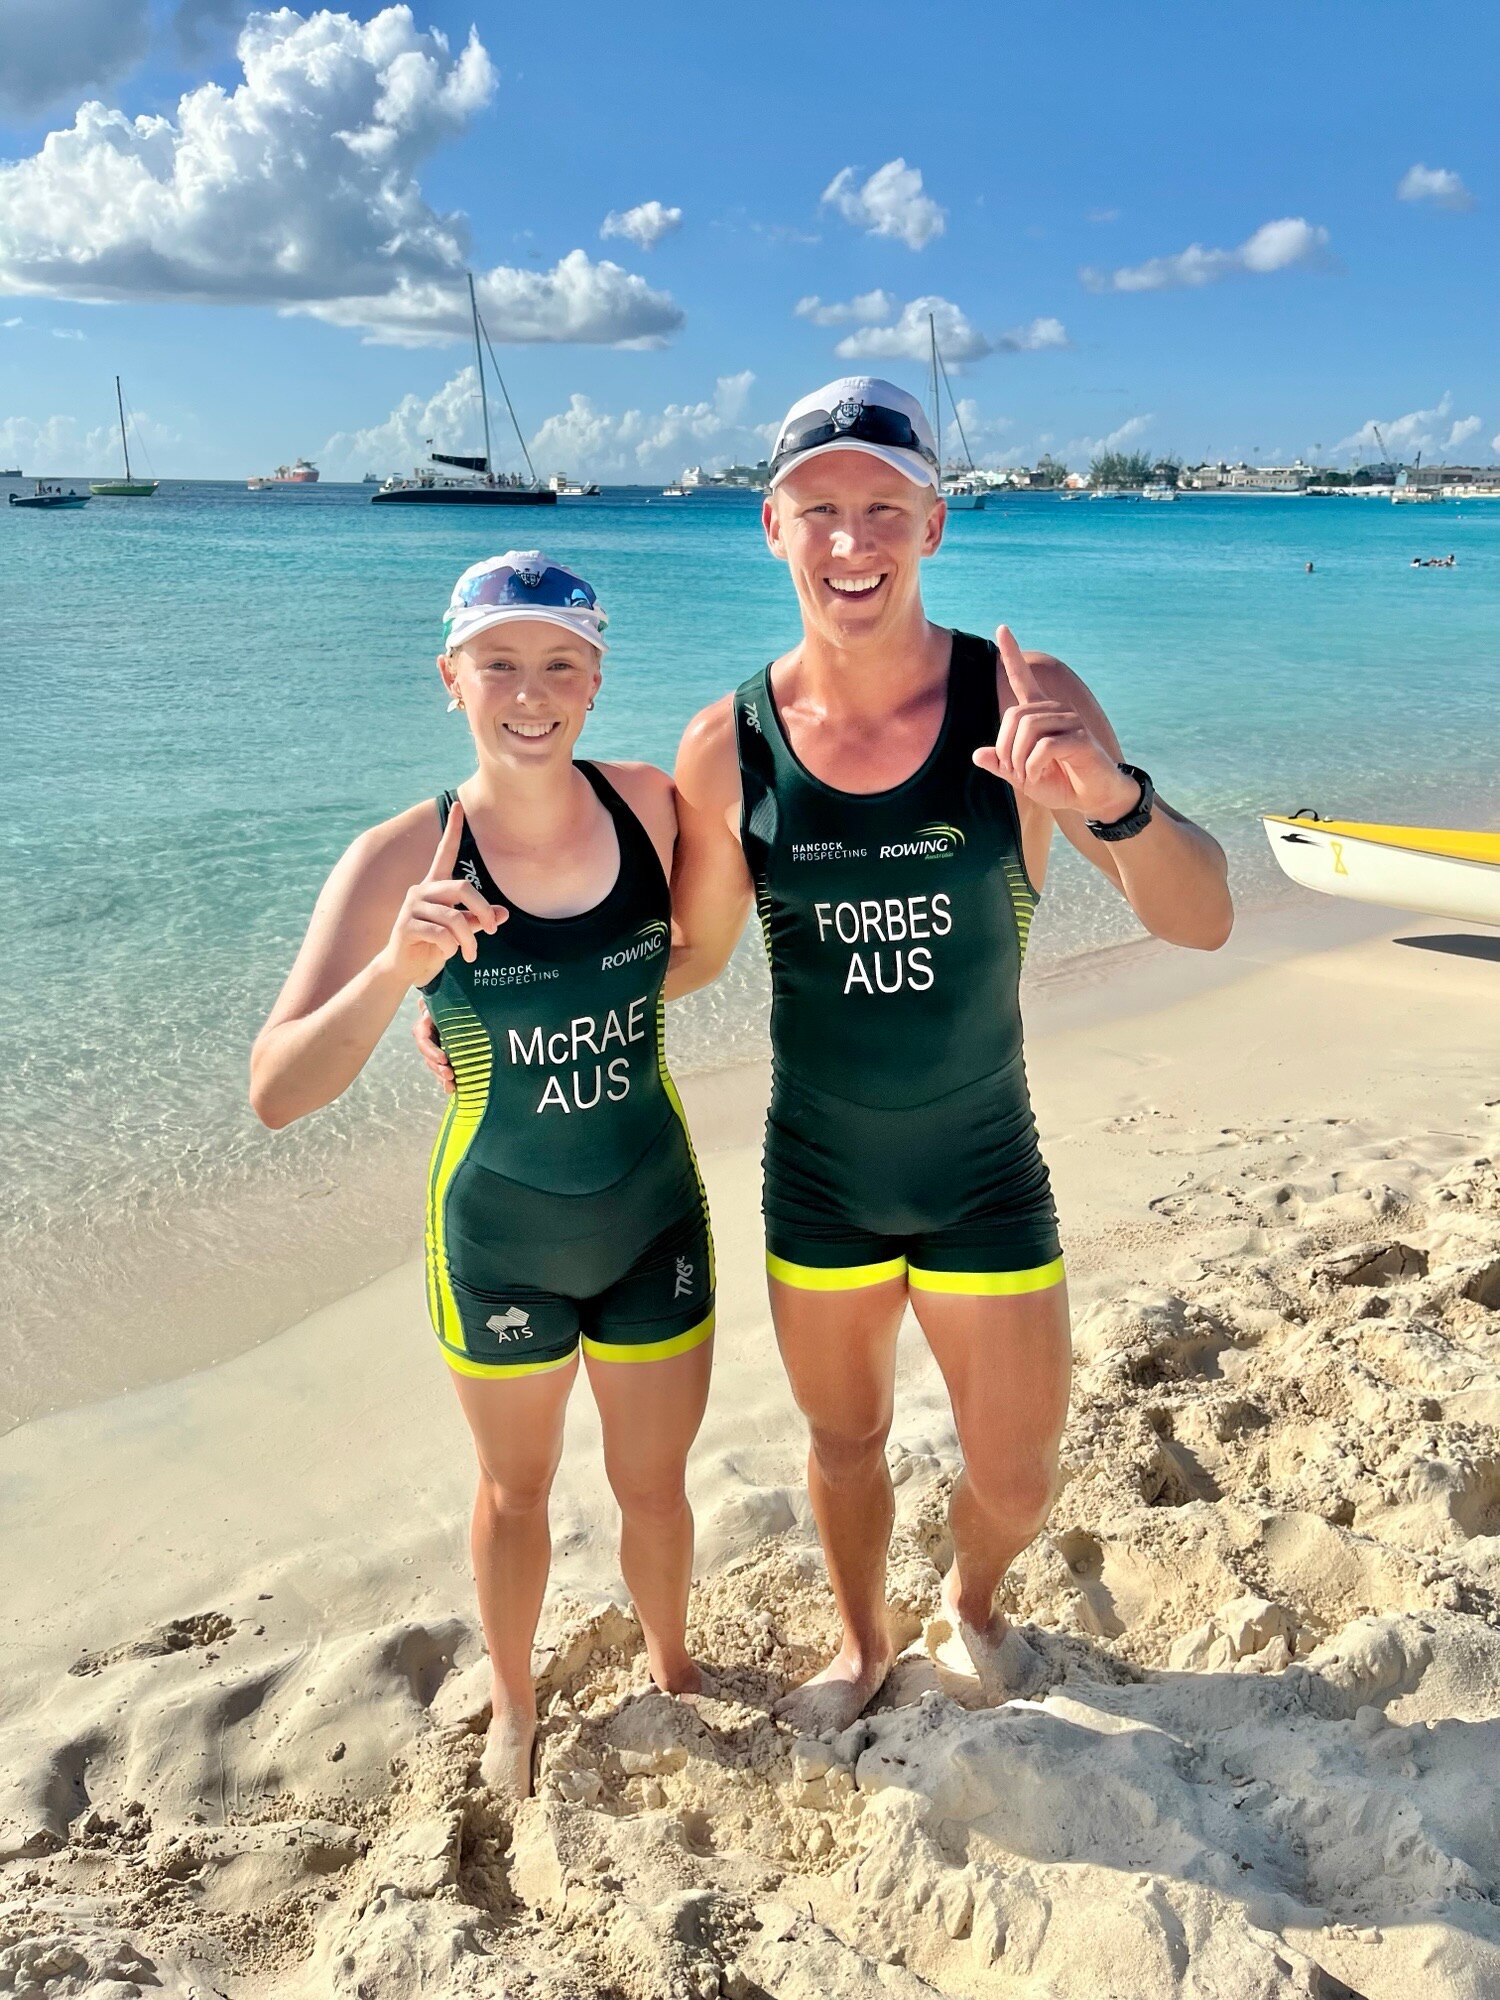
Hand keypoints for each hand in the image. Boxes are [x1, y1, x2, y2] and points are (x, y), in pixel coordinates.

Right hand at [380, 802, 503, 988]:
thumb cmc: (433, 946)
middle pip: (462, 888)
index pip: (445, 853)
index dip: (452, 830)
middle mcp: (422, 890)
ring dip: (468, 940)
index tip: (458, 804)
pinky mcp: (406, 925)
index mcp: (435, 886)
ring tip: (469, 954)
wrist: (405, 968)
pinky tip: (448, 954)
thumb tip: (504, 913)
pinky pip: (442, 934)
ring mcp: (412, 907)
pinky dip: (452, 948)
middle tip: (492, 931)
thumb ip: (478, 920)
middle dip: (483, 910)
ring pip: (455, 918)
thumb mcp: (461, 932)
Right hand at [412, 999, 454, 1094]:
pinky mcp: (442, 1058)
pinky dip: (446, 1081)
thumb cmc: (451, 1000)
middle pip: (428, 1057)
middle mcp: (427, 1038)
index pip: (423, 1041)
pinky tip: (451, 1089)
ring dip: (441, 1077)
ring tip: (451, 1085)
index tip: (444, 1059)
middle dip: (438, 1068)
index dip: (432, 1052)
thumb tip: (421, 1001)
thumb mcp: (445, 1001)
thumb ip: (433, 1004)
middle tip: (450, 1074)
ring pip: (434, 1066)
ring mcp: (434, 1049)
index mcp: (425, 1025)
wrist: (458, 1005)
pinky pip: (441, 1071)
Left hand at [973, 626, 1139, 820]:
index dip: (1011, 655)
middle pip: (1014, 715)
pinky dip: (1033, 766)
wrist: (1093, 798)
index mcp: (1040, 715)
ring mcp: (1070, 722)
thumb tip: (977, 754)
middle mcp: (1056, 711)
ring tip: (1028, 776)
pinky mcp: (1081, 739)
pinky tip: (1039, 776)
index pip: (1023, 679)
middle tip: (1013, 771)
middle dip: (1005, 748)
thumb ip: (1002, 765)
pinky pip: (1045, 747)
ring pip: (1028, 730)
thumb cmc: (1060, 784)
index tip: (1002, 628)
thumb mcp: (1023, 777)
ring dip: (1019, 760)